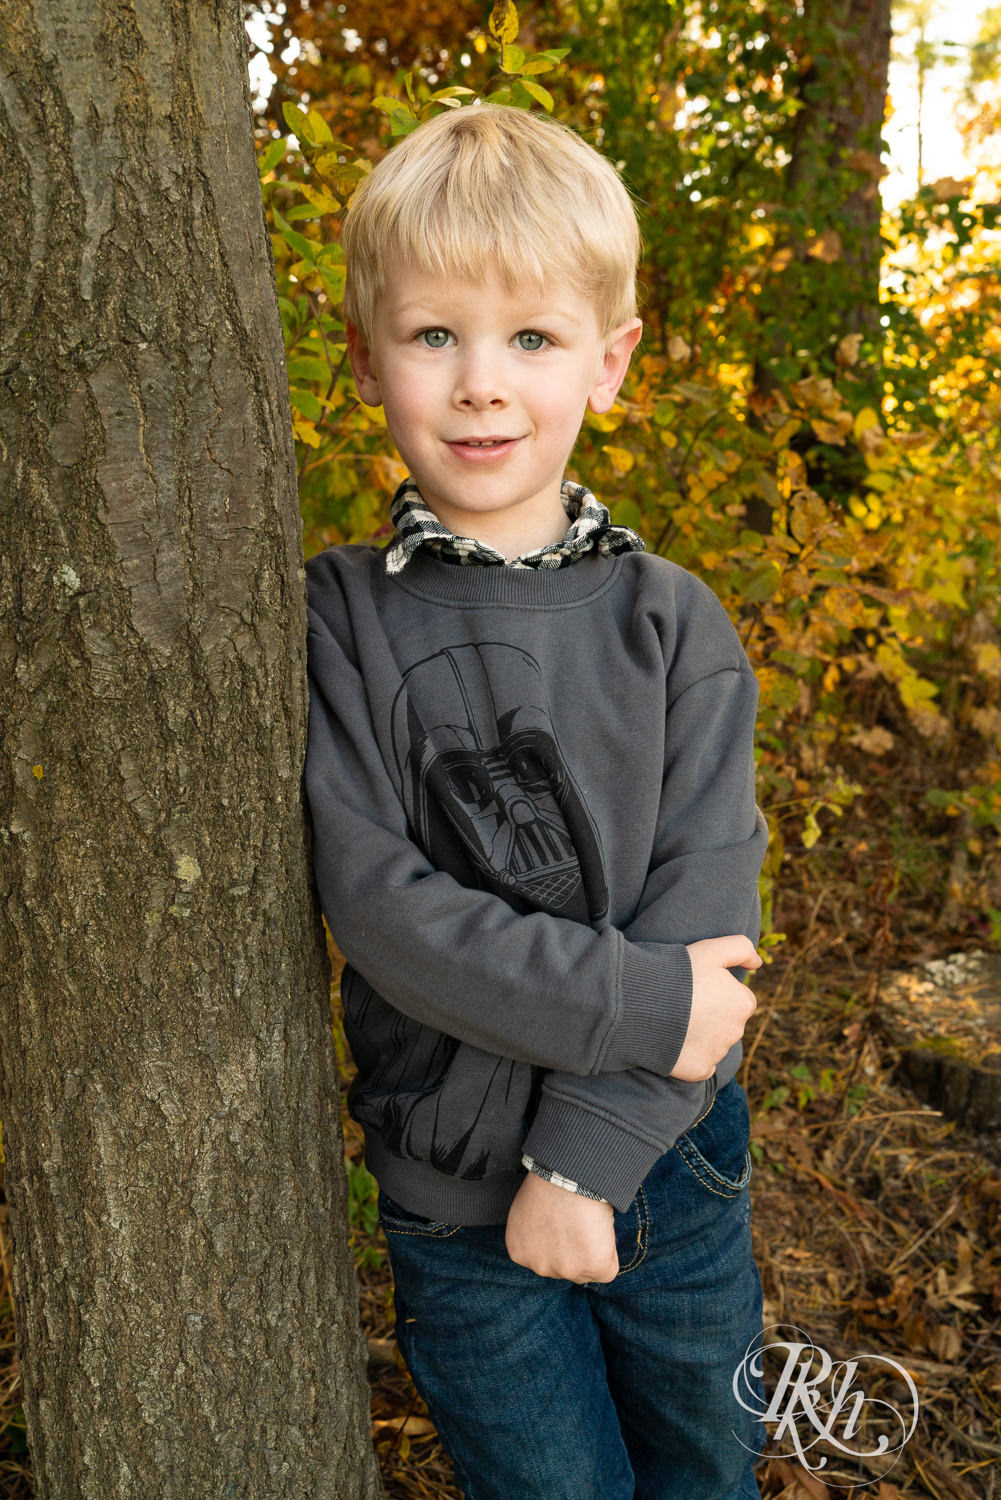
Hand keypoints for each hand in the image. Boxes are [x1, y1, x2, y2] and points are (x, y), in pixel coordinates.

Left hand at [505, 1172, 617, 1283]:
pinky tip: (600, 1229)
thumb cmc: (548, 1182)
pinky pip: (608, 1270)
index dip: (559, 1240)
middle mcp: (539, 1266)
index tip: (563, 1221)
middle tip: (578, 1221)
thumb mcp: (527, 1211)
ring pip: (586, 1270)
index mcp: (519, 1251)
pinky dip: (609, 1252)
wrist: (566, 1175)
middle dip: (573, 1250)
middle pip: (564, 1268)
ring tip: (588, 1222)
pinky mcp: (593, 1267)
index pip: (544, 1259)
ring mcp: (566, 1270)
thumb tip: (554, 1235)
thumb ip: (537, 1232)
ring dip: (591, 1251)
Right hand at [672, 934, 761, 1081]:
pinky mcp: (700, 1070)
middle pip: (728, 1023)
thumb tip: (758, 962)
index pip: (741, 1000)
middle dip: (712, 1015)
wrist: (643, 1004)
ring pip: (714, 1043)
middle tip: (683, 1003)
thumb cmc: (678, 974)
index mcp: (743, 1003)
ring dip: (700, 1034)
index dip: (720, 992)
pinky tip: (673, 1041)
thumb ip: (740, 948)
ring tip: (673, 1019)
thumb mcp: (711, 949)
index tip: (698, 988)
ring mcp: (718, 1053)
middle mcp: (736, 1031)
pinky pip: (701, 1064)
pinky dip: (690, 1056)